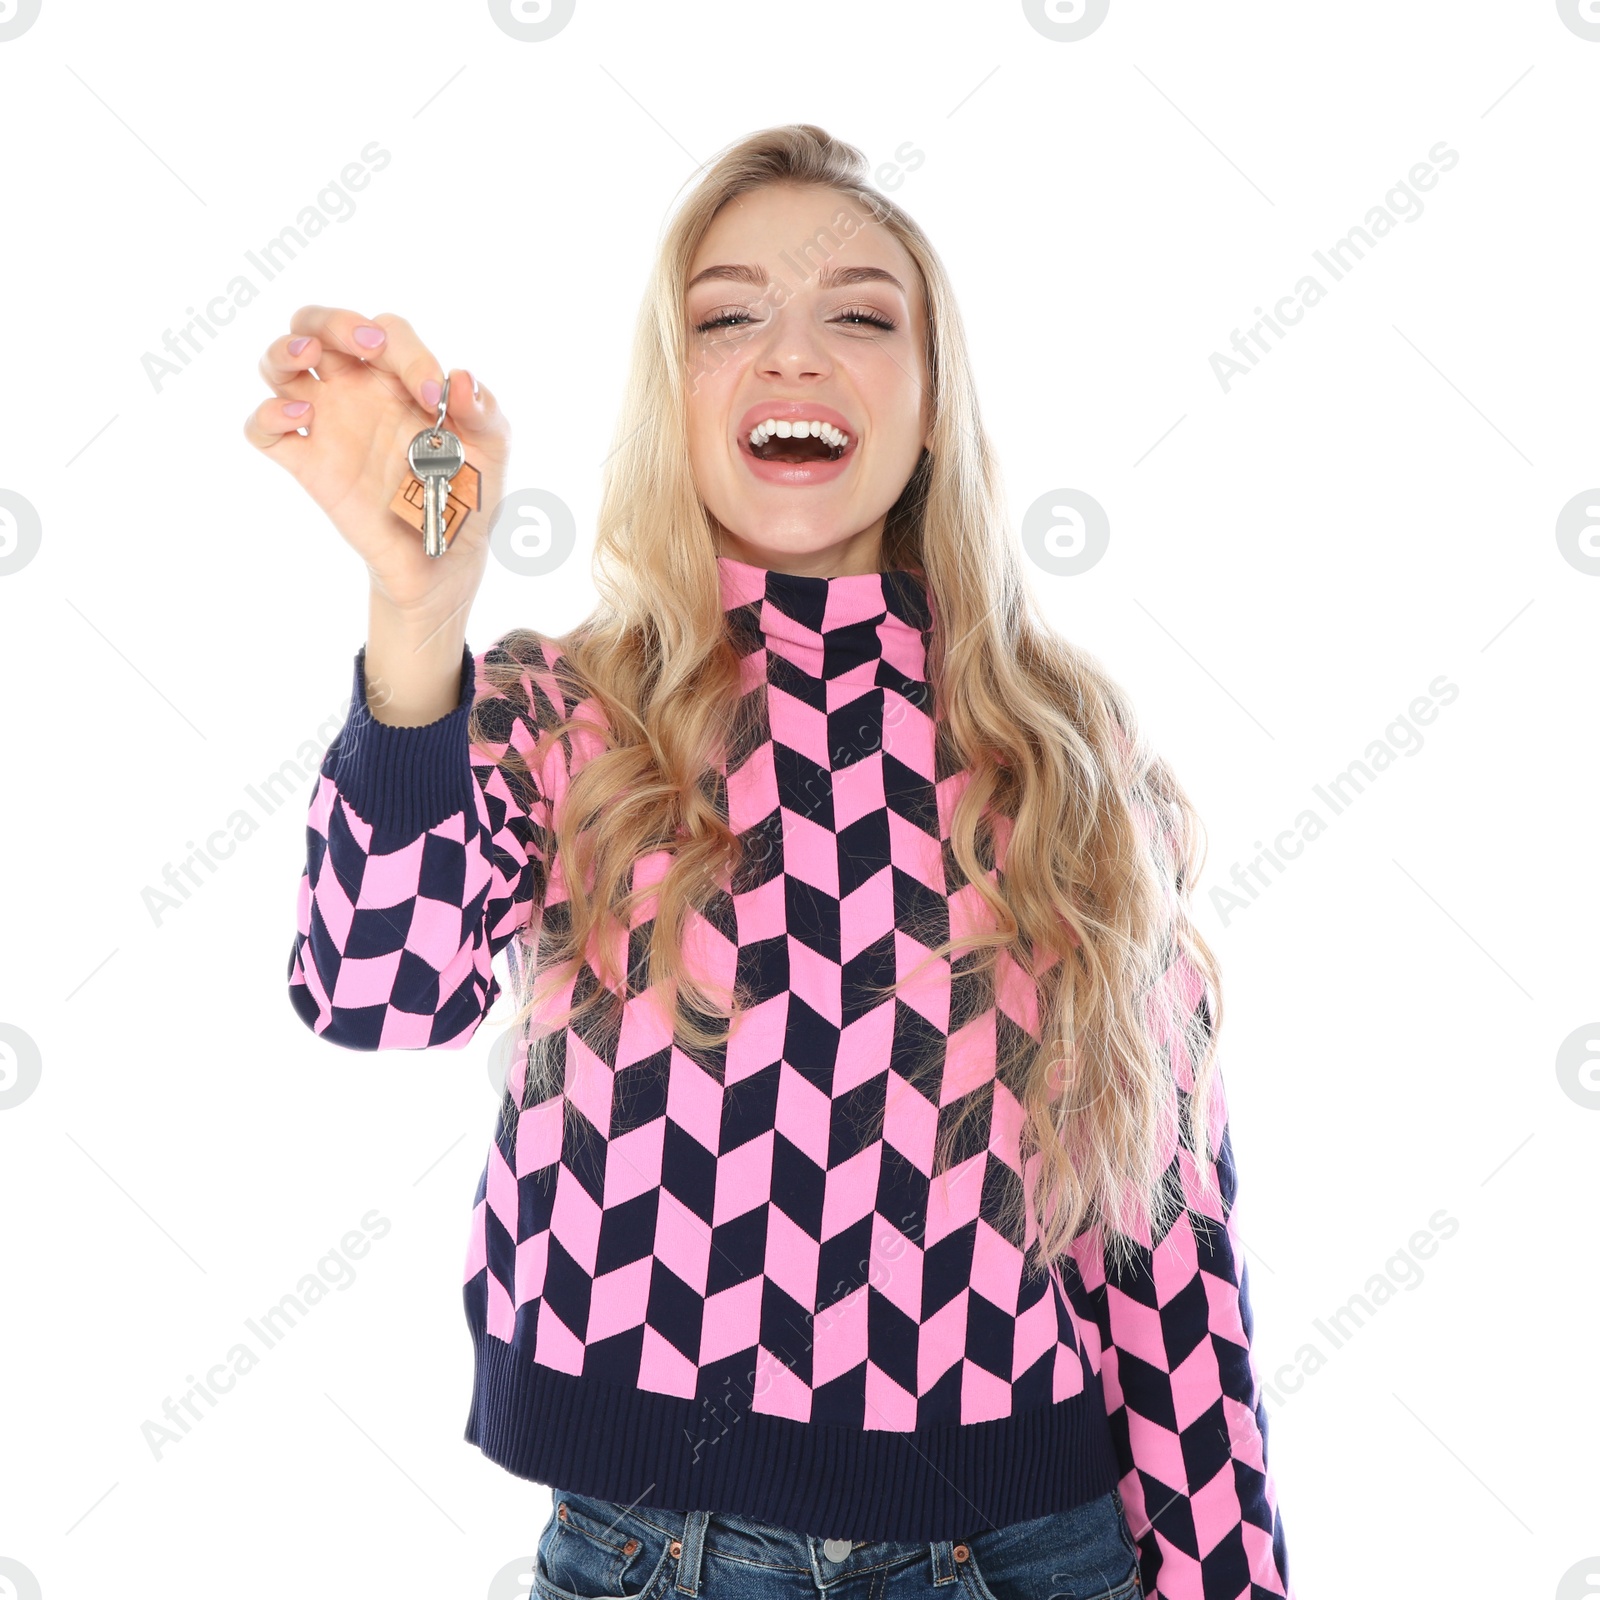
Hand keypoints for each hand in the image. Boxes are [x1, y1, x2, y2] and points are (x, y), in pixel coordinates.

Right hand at [244, 307, 509, 621]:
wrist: (447, 555)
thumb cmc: (469, 492)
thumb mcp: (492, 450)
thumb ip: (485, 411)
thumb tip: (462, 378)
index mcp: (399, 377)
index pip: (387, 334)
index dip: (407, 351)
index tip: (431, 395)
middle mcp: (357, 390)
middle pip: (318, 325)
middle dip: (333, 320)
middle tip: (366, 345)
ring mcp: (328, 424)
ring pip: (279, 364)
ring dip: (285, 349)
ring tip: (309, 355)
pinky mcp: (308, 463)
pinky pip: (262, 430)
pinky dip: (268, 415)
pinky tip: (299, 418)